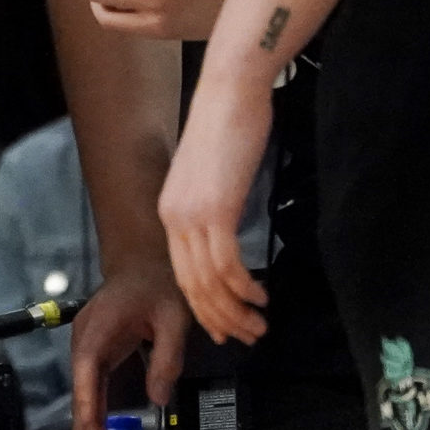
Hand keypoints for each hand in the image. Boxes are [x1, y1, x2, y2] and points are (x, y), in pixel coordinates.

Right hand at [65, 260, 189, 429]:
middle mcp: (86, 335)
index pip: (88, 368)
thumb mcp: (174, 319)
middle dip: (81, 421)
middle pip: (80, 384)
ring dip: (84, 418)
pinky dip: (91, 406)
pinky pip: (91, 381)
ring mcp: (87, 342)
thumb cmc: (159, 286)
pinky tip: (92, 429)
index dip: (86, 402)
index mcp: (102, 325)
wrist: (142, 262)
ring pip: (83, 386)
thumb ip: (167, 358)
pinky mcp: (94, 348)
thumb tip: (159, 399)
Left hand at [160, 74, 274, 345]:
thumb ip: (214, 208)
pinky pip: (226, 264)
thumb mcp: (213, 176)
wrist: (229, 93)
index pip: (182, 273)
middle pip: (192, 286)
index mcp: (170, 210)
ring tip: (259, 325)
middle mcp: (173, 217)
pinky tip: (260, 296)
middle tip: (247, 337)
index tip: (224, 327)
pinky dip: (243, 288)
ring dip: (235, 311)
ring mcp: (192, 214)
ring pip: (209, 282)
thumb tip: (228, 231)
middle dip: (220, 319)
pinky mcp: (215, 209)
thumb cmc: (228, 128)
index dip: (202, 306)